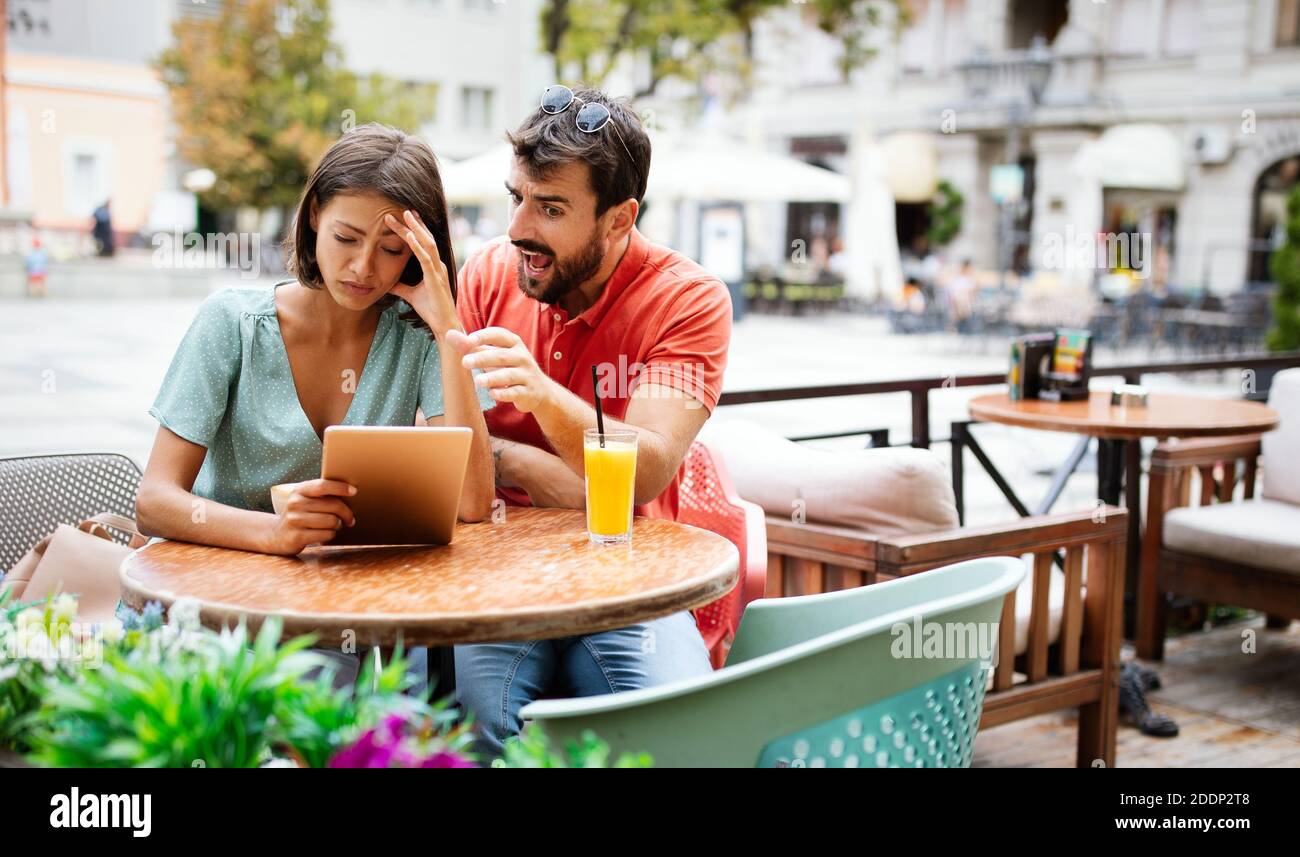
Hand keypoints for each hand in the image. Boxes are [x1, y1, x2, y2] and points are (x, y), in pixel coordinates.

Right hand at [262, 479, 356, 555]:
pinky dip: (330, 535)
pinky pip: (326, 534)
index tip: (354, 491)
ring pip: (332, 521)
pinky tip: (325, 534)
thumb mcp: (305, 500)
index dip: (340, 487)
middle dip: (347, 513)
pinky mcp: (296, 537)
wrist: (275, 534)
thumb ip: (322, 494)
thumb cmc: (300, 514)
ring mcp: (294, 520)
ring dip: (337, 525)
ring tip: (333, 526)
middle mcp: (295, 503)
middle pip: (333, 505)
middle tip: (350, 519)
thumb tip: (352, 492)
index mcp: (299, 490)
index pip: (323, 485)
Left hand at [384, 210, 457, 335]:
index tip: (403, 218)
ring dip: (415, 228)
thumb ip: (400, 286)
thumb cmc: (431, 310)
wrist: (443, 325)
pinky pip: (425, 258)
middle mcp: (438, 265)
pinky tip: (409, 236)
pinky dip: (417, 246)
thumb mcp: (411, 294)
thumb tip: (386, 283)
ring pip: (426, 244)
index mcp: (433, 266)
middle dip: (413, 224)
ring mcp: (438, 270)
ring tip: (405, 215)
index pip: (423, 243)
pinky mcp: (435, 279)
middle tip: (402, 210)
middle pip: (425, 239)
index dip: (414, 230)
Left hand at [453, 327, 552, 413]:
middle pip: (501, 356)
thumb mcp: (494, 354)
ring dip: (492, 378)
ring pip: (509, 375)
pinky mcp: (528, 393)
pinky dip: (504, 393)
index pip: (499, 335)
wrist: (539, 390)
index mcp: (514, 343)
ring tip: (478, 381)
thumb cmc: (511, 368)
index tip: (469, 339)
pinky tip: (492, 394)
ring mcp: (526, 375)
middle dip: (483, 358)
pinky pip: (515, 392)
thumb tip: (449, 334)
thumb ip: (472, 346)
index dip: (485, 336)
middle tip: (465, 362)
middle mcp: (522, 357)